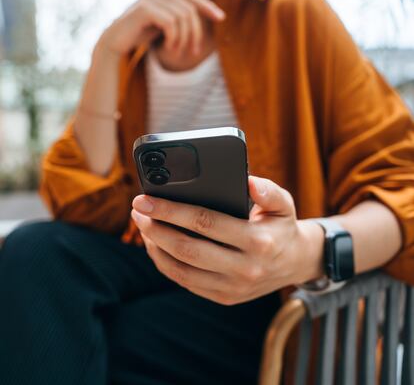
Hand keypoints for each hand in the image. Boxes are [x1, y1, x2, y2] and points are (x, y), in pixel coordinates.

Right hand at [98, 0, 224, 57]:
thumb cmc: (140, 36)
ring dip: (184, 39)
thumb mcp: (164, 27)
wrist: (116, 44)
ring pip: (183, 17)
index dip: (208, 6)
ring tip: (176, 52)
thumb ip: (178, 20)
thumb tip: (197, 21)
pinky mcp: (145, 8)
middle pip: (190, 10)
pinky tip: (168, 48)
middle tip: (193, 52)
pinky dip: (174, 38)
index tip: (221, 18)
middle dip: (196, 33)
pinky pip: (171, 22)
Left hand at [131, 176, 324, 304]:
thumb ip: (268, 191)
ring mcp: (232, 287)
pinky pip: (185, 282)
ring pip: (180, 269)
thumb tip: (247, 181)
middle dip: (155, 228)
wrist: (295, 264)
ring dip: (155, 246)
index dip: (172, 210)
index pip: (205, 222)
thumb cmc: (282, 227)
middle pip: (186, 248)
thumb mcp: (283, 204)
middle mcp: (244, 268)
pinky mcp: (223, 297)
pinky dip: (165, 263)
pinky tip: (156, 245)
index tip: (146, 199)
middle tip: (138, 210)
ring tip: (143, 225)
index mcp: (257, 241)